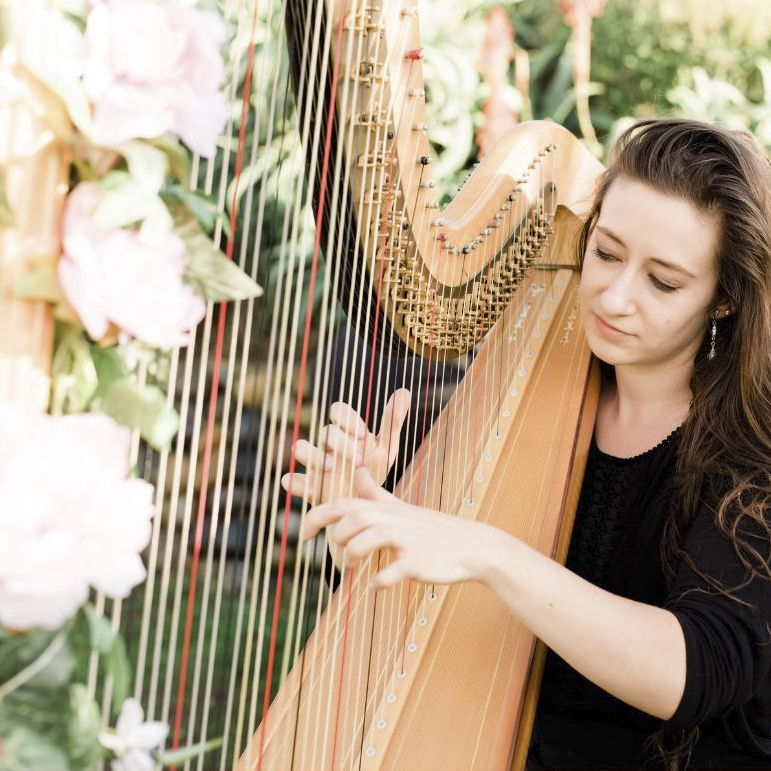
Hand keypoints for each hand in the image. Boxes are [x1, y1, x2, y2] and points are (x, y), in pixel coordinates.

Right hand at [281, 388, 410, 504]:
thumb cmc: (374, 469)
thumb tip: (404, 391)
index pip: (338, 411)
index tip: (364, 435)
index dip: (348, 419)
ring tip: (332, 468)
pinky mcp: (311, 487)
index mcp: (345, 431)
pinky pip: (295, 480)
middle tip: (361, 461)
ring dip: (313, 455)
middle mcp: (327, 444)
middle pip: (326, 432)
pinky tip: (294, 483)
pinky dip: (294, 481)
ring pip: (301, 448)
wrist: (366, 502)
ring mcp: (316, 464)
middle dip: (342, 444)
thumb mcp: (386, 447)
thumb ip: (392, 421)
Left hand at [302, 466, 501, 589]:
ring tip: (352, 569)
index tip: (303, 534)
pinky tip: (374, 586)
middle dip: (337, 537)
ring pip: (367, 540)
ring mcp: (406, 541)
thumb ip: (374, 492)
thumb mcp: (400, 506)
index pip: (342, 504)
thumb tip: (356, 471)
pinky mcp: (418, 562)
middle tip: (340, 555)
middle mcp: (393, 520)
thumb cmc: (432, 528)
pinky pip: (392, 572)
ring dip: (352, 556)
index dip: (317, 516)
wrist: (472, 545)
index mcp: (384, 508)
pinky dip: (378, 582)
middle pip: (352, 518)